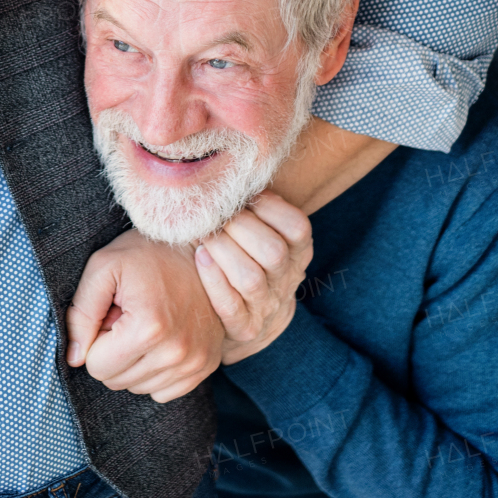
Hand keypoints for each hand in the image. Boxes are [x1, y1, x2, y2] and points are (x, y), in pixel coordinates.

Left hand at [65, 229, 224, 402]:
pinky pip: (163, 391)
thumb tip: (74, 358)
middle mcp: (176, 353)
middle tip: (128, 316)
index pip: (97, 367)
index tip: (111, 313)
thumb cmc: (145, 253)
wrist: (197, 245)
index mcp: (148, 329)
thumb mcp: (103, 268)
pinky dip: (155, 370)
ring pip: (139, 388)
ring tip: (145, 323)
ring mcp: (195, 362)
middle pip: (116, 381)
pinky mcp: (206, 366)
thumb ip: (81, 313)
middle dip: (113, 351)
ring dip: (134, 361)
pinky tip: (160, 339)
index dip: (96, 339)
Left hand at [194, 190, 312, 364]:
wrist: (247, 318)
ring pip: (251, 279)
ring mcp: (268, 306)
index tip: (243, 197)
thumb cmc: (244, 256)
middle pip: (273, 252)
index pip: (298, 228)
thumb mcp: (261, 231)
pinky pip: (230, 306)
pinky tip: (199, 258)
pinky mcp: (245, 328)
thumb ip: (252, 207)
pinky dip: (213, 280)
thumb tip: (226, 170)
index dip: (269, 207)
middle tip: (215, 216)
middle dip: (239, 228)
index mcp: (298, 252)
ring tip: (203, 236)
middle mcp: (287, 279)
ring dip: (222, 251)